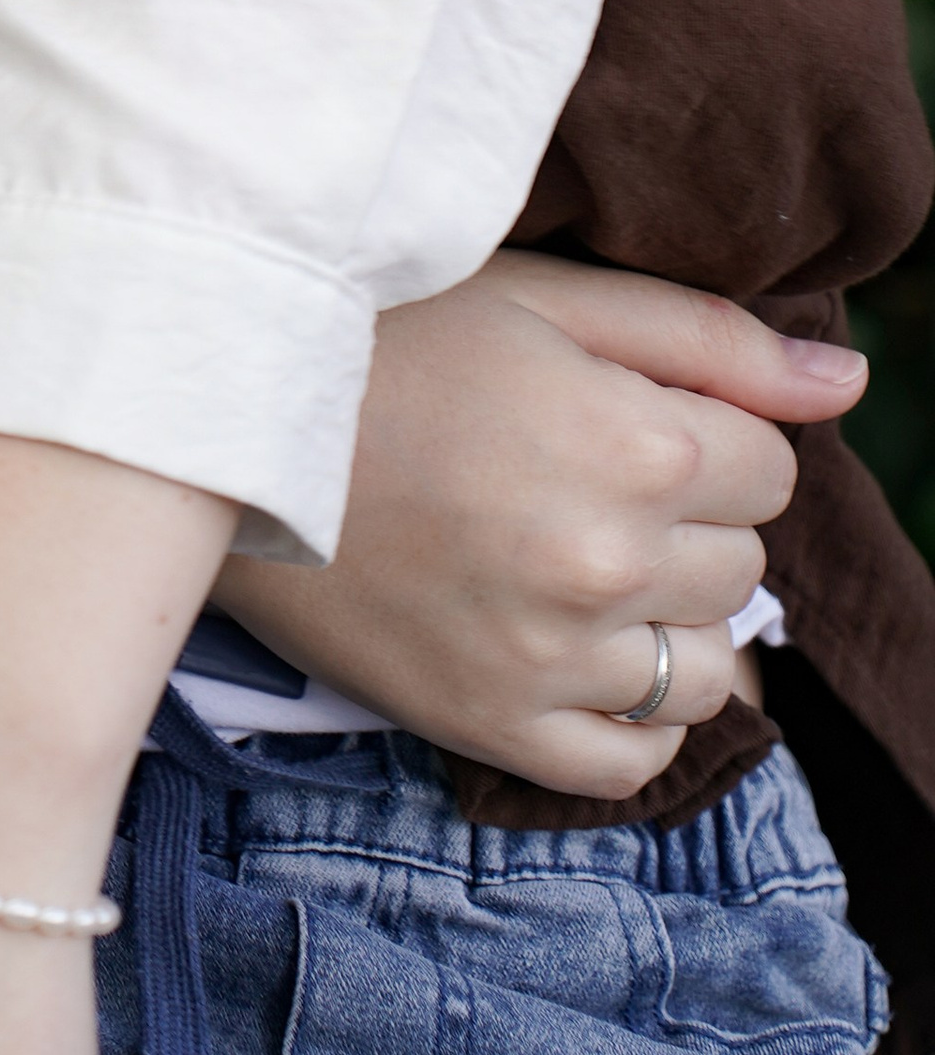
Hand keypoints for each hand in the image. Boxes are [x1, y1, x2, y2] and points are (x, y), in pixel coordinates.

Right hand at [212, 250, 857, 797]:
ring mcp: (551, 657)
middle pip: (743, 564)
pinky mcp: (493, 728)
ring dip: (667, 619)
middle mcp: (606, 560)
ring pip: (710, 669)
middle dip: (686, 518)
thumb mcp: (538, 294)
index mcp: (633, 439)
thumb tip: (846, 385)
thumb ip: (705, 337)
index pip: (769, 466)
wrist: (207, 425)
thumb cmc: (375, 334)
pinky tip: (572, 647)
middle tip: (576, 473)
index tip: (617, 411)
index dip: (702, 430)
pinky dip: (629, 715)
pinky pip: (634, 760)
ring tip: (574, 561)